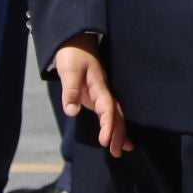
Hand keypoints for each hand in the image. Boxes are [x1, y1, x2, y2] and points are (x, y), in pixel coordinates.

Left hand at [55, 33, 131, 156]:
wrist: (76, 40)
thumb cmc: (72, 55)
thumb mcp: (69, 71)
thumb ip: (70, 91)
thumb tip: (72, 111)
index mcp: (100, 86)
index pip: (108, 109)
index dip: (108, 125)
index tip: (105, 142)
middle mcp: (104, 91)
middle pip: (116, 114)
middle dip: (118, 133)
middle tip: (118, 152)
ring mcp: (101, 93)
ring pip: (116, 114)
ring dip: (119, 130)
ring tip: (123, 148)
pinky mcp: (97, 94)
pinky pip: (110, 111)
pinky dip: (114, 123)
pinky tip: (115, 133)